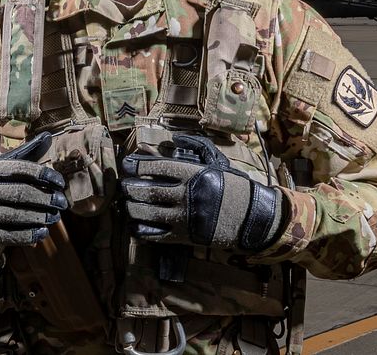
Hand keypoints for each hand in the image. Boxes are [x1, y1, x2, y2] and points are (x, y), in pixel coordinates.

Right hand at [0, 132, 67, 245]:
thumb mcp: (2, 164)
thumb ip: (26, 152)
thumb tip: (48, 137)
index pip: (23, 170)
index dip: (46, 176)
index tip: (60, 183)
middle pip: (21, 194)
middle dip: (46, 199)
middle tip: (63, 203)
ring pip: (17, 215)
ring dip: (41, 217)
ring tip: (56, 216)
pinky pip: (10, 235)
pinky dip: (29, 235)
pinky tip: (43, 232)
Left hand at [120, 134, 284, 251]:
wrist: (253, 216)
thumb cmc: (234, 185)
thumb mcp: (218, 161)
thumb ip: (197, 147)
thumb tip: (175, 139)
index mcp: (194, 174)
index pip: (158, 168)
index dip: (138, 165)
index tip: (126, 164)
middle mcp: (187, 195)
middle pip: (150, 191)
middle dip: (131, 188)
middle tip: (123, 185)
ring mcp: (186, 218)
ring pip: (150, 214)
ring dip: (133, 209)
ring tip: (126, 204)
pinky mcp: (186, 237)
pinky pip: (158, 235)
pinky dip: (143, 231)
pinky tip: (136, 226)